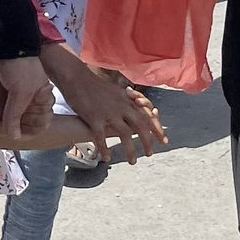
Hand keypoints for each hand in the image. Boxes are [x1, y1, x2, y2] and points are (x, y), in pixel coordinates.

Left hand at [0, 57, 50, 140]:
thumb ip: (16, 115)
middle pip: (19, 124)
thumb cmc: (19, 66)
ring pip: (7, 118)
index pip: (37, 125)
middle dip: (3, 127)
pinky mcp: (3, 92)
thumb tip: (14, 137)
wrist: (2, 43)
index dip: (22, 131)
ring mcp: (16, 96)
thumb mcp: (20, 92)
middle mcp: (30, 100)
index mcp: (41, 99)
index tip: (8, 132)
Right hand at [43, 46, 166, 164]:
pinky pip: (101, 138)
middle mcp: (121, 106)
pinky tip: (107, 159)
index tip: (163, 140)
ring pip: (124, 134)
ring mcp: (108, 113)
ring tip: (133, 162)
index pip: (147, 115)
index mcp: (127, 99)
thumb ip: (126, 100)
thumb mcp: (115, 90)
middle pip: (140, 125)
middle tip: (150, 154)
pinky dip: (105, 149)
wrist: (75, 77)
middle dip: (147, 141)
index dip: (156, 128)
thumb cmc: (93, 84)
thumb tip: (136, 106)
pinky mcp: (94, 118)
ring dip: (130, 150)